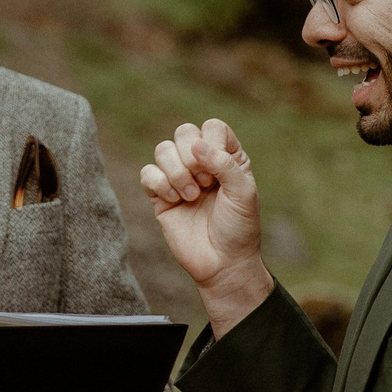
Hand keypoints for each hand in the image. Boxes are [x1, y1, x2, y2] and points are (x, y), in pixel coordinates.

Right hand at [141, 119, 269, 330]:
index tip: (218, 173)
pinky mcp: (160, 195)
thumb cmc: (239, 228)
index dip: (211, 143)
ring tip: (191, 196)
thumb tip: (196, 145)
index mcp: (227, 158)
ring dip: (176, 172)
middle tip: (205, 184)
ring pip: (163, 150)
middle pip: (184, 132)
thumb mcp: (243, 193)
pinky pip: (147, 173)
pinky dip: (159, 183)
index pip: (213, 128)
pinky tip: (174, 200)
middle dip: (191, 157)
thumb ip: (225, 164)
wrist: (222, 264)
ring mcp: (179, 178)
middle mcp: (202, 163)